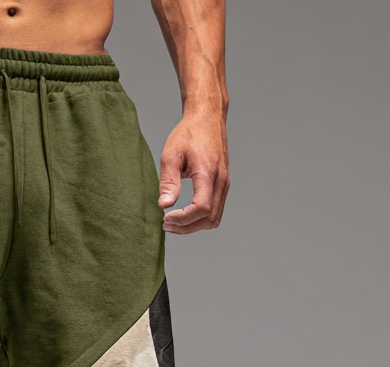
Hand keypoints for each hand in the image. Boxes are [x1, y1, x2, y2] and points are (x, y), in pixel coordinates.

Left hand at [158, 111, 229, 233]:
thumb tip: (164, 205)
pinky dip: (200, 219)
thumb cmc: (188, 133)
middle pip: (209, 219)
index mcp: (208, 172)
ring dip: (194, 226)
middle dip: (186, 227)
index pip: (201, 208)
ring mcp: (225, 183)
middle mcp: (221, 180)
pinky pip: (216, 210)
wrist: (207, 117)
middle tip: (166, 224)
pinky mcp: (223, 184)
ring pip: (214, 219)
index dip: (183, 219)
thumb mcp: (171, 154)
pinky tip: (185, 214)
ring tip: (174, 222)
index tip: (165, 219)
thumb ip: (168, 181)